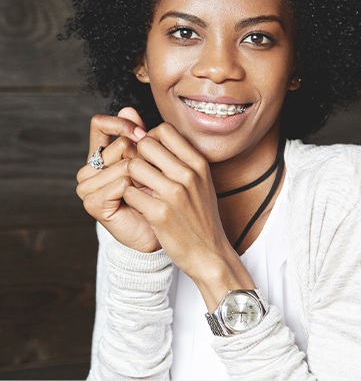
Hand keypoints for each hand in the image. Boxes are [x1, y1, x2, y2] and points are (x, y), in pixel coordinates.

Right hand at [76, 107, 160, 252]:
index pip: (99, 124)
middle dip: (143, 159)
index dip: (121, 124)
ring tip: (150, 190)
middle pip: (119, 146)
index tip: (143, 133)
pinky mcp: (92, 203)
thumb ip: (138, 136)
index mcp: (101, 154)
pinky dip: (137, 190)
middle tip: (154, 177)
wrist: (161, 229)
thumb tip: (127, 109)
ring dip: (143, 177)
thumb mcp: (150, 160)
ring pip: (122, 165)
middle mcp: (90, 168)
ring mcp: (88, 186)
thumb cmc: (157, 194)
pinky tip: (142, 199)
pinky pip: (120, 184)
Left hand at [124, 122, 254, 309]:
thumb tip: (152, 135)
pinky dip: (130, 199)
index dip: (151, 138)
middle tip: (141, 173)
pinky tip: (141, 206)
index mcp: (199, 163)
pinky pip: (129, 192)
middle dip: (138, 156)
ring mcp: (175, 193)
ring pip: (134, 166)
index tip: (150, 155)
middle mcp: (189, 174)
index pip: (165, 130)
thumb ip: (182, 158)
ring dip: (131, 178)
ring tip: (140, 189)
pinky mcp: (160, 213)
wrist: (209, 252)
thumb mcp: (201, 181)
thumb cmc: (201, 215)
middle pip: (146, 144)